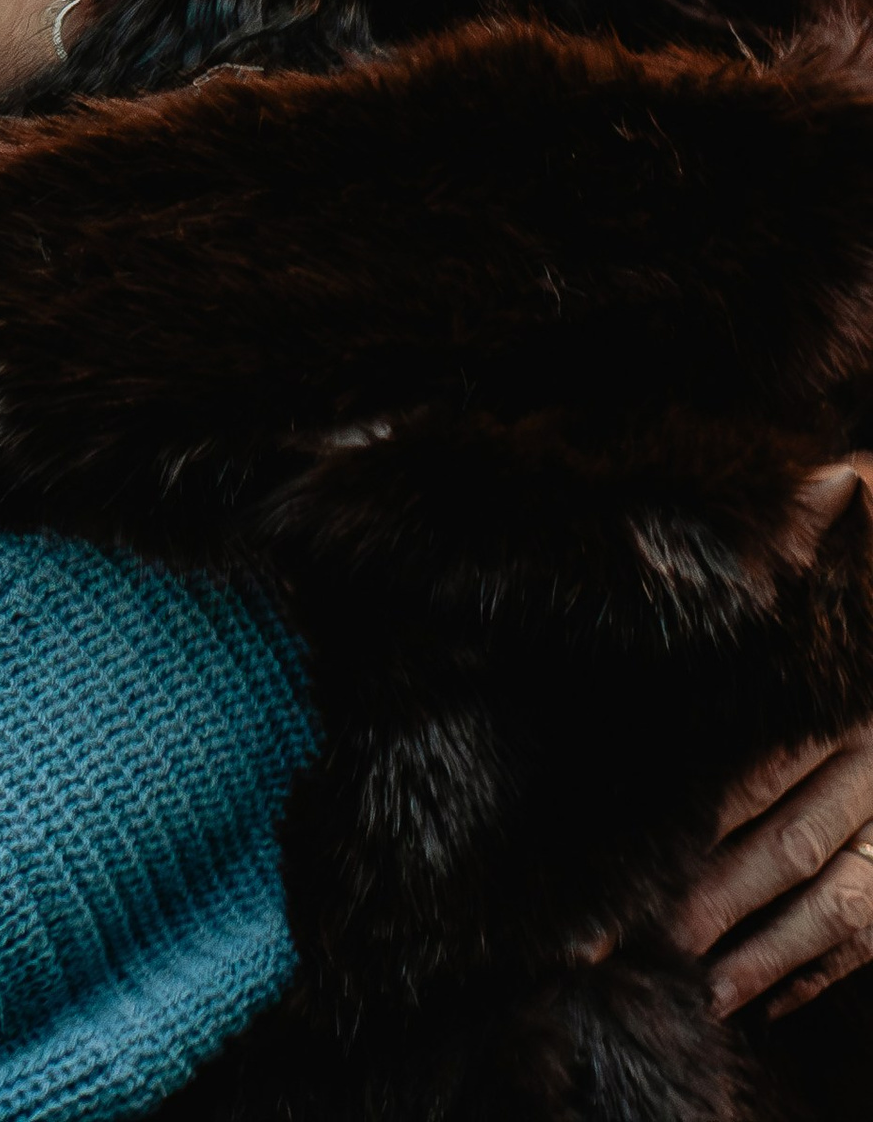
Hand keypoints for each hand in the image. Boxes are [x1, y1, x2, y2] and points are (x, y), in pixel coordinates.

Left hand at [672, 459, 872, 1018]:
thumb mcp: (865, 527)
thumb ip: (820, 513)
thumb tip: (820, 475)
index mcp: (852, 683)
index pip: (759, 762)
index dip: (692, 816)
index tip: (622, 857)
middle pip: (788, 841)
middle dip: (707, 899)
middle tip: (624, 944)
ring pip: (839, 898)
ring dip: (763, 951)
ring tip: (692, 988)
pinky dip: (830, 966)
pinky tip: (774, 995)